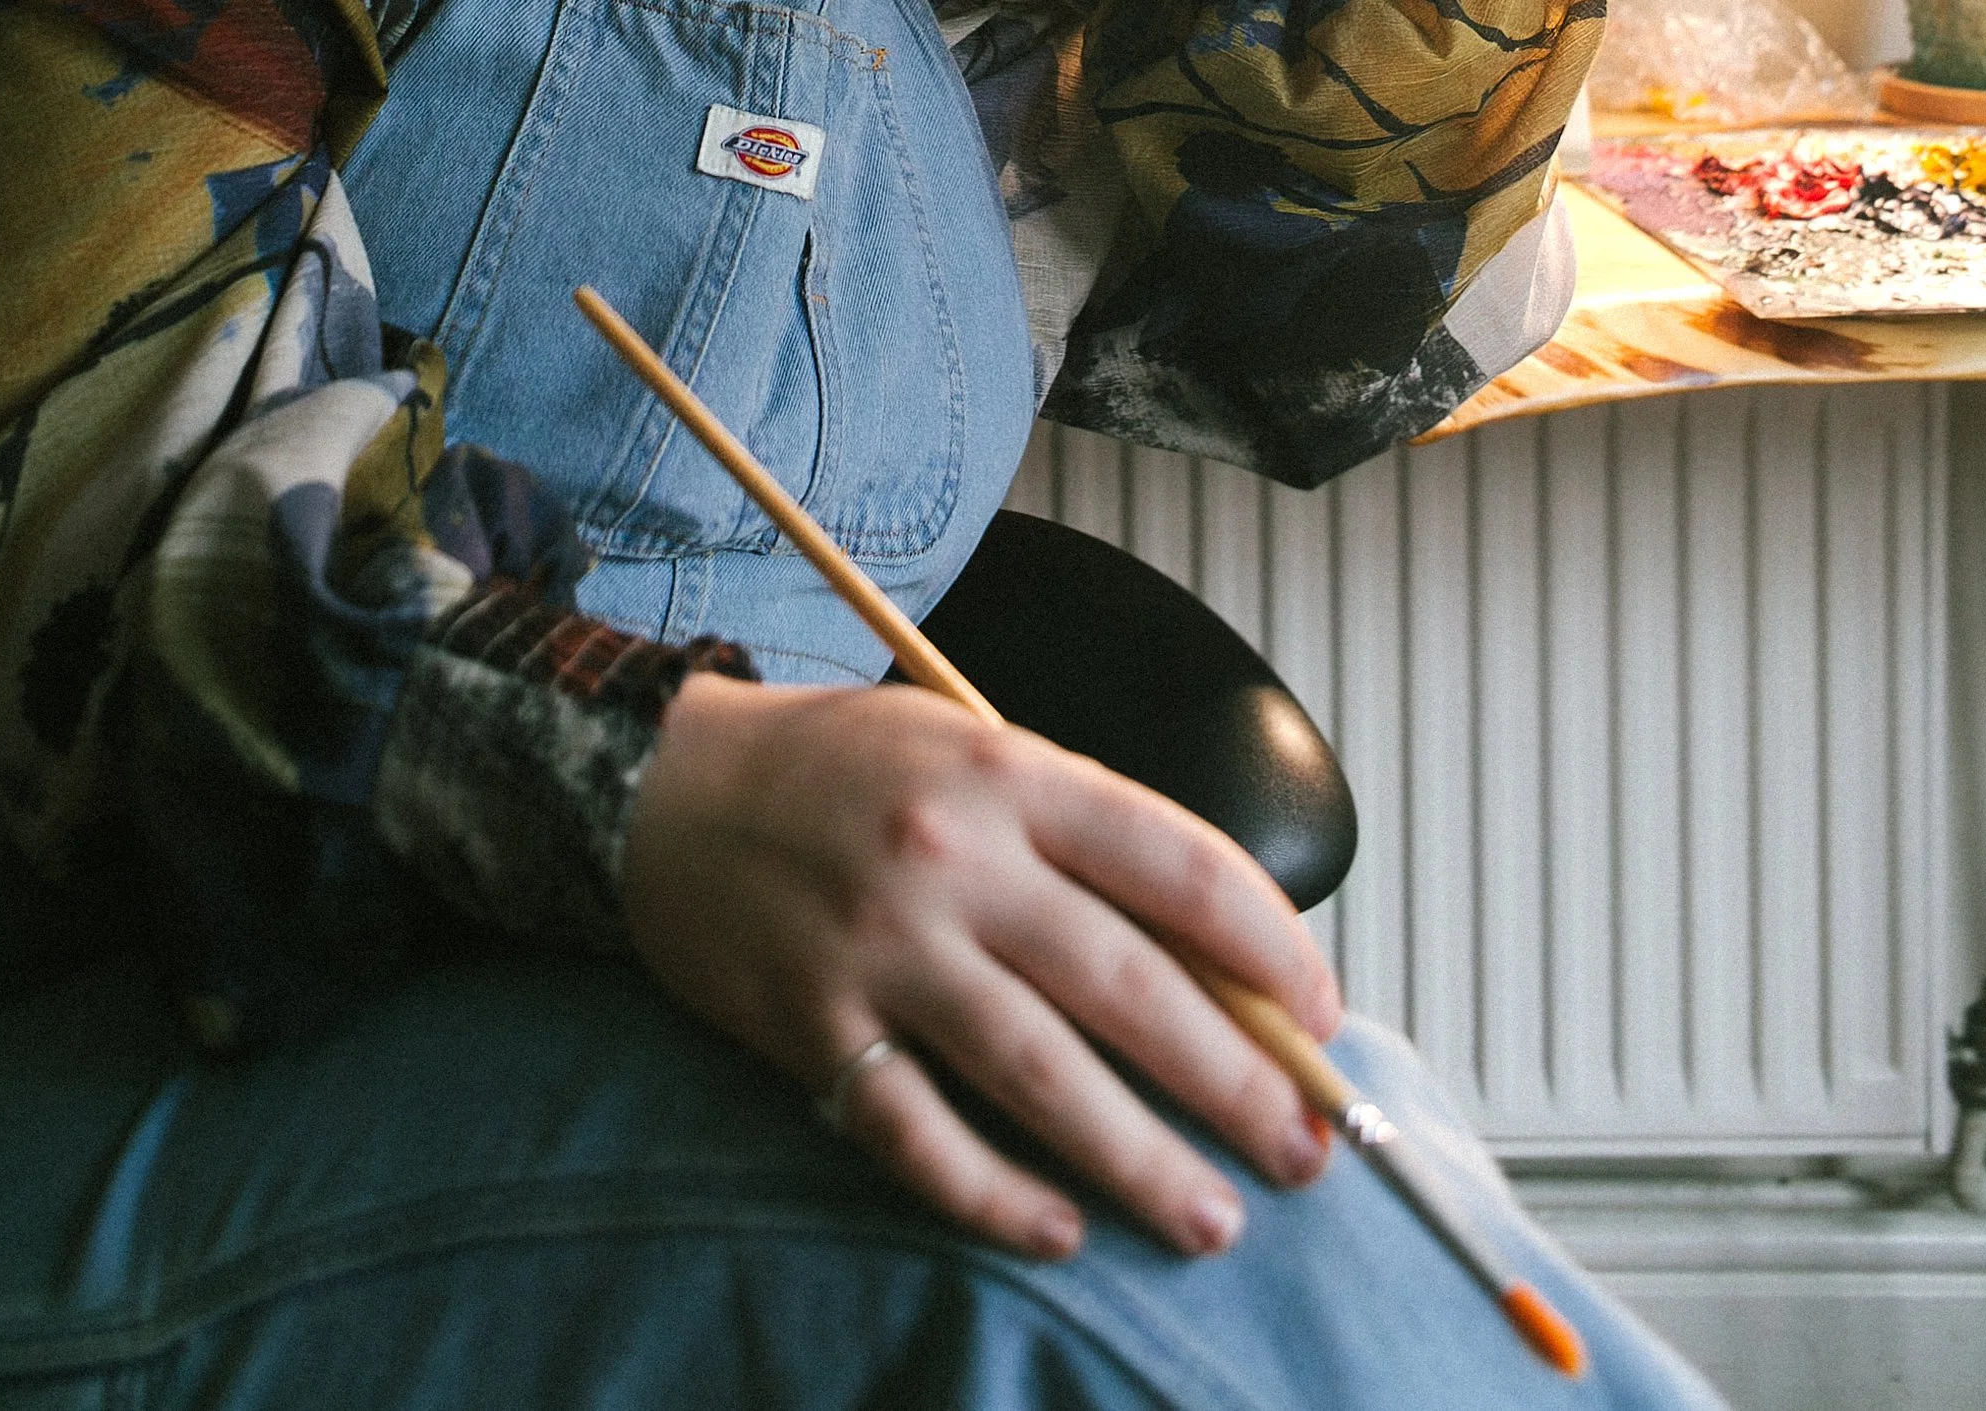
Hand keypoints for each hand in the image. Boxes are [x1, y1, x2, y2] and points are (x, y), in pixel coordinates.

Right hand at [622, 674, 1340, 1261]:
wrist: (664, 786)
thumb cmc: (842, 771)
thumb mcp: (970, 754)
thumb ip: (1078, 836)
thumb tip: (1214, 959)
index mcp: (1007, 774)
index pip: (1176, 864)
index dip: (1268, 948)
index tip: (1321, 1018)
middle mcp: (952, 859)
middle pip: (1127, 985)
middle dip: (1235, 1081)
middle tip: (1306, 1150)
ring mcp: (880, 947)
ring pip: (1041, 1073)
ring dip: (1140, 1159)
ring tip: (1212, 1217)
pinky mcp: (815, 1024)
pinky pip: (920, 1133)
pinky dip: (996, 1195)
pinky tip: (1060, 1232)